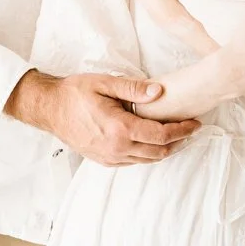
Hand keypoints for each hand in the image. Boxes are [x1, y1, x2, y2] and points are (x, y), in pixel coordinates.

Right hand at [4, 69, 199, 166]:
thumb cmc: (75, 93)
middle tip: (190, 129)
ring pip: (147, 160)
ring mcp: (110, 158)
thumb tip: (160, 93)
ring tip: (176, 135)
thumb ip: (134, 89)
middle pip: (159, 152)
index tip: (195, 123)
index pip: (162, 135)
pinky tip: (152, 141)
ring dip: (165, 149)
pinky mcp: (104, 161)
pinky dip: (148, 153)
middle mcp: (116, 148)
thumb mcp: (104, 83)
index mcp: (120, 129)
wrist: (49, 109)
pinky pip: (133, 162)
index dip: (183, 130)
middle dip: (179, 141)